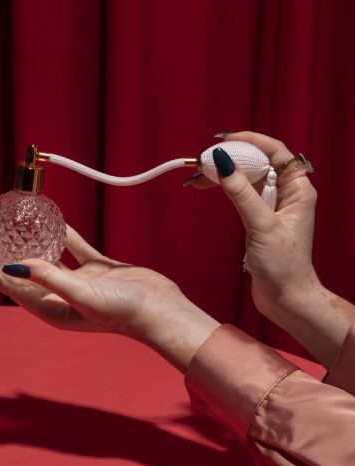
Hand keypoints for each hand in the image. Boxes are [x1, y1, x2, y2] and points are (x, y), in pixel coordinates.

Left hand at [0, 225, 219, 371]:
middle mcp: (62, 296)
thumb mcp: (82, 294)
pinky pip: (74, 248)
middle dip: (3, 252)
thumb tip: (14, 264)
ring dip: (32, 241)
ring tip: (14, 223)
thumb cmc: (123, 310)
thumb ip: (49, 277)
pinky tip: (54, 219)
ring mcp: (79, 282)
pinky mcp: (96, 270)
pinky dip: (64, 234)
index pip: (13, 285)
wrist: (160, 309)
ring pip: (49, 257)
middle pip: (25, 270)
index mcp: (52, 309)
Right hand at [195, 131, 352, 365]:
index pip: (276, 152)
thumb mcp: (261, 225)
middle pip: (257, 163)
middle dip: (230, 159)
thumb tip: (223, 162)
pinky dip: (224, 189)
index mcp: (298, 189)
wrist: (284, 297)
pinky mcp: (259, 218)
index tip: (224, 139)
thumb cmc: (282, 265)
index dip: (251, 140)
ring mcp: (272, 205)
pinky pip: (241, 194)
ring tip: (197, 179)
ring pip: (246, 178)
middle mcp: (286, 193)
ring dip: (223, 175)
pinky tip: (208, 189)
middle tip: (202, 162)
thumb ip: (242, 193)